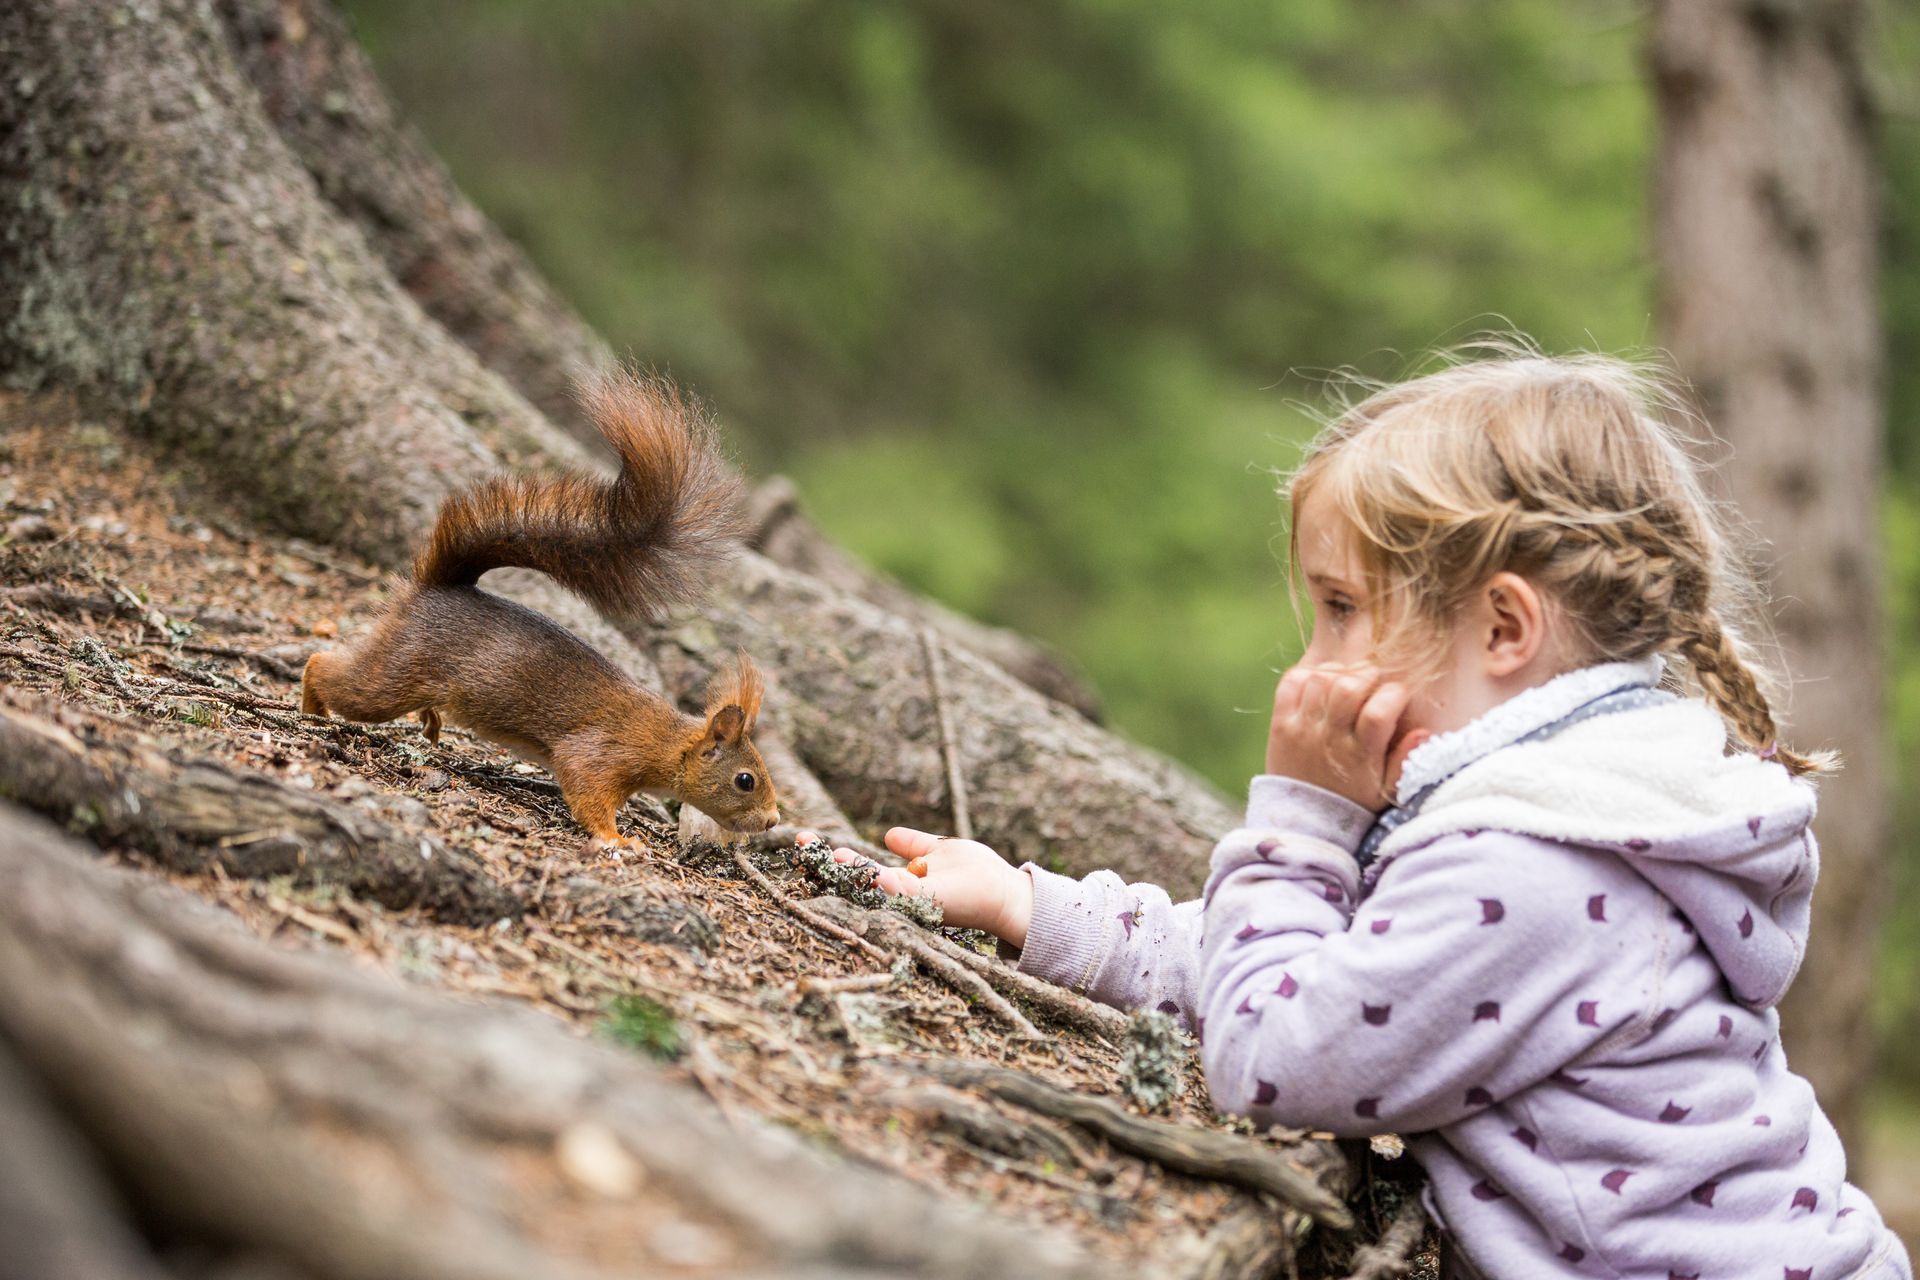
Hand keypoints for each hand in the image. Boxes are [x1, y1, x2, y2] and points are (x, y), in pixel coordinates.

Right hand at [823, 827, 1034, 948]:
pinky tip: (867, 870)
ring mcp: (911, 902)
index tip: (806, 838)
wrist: (1004, 895)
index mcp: (899, 886)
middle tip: (801, 843)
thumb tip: (888, 834)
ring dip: (851, 870)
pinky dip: (883, 882)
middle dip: (828, 863)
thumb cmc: (975, 876)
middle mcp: (900, 897)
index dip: (831, 855)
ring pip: (873, 886)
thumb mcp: (937, 851)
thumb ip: (913, 845)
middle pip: (855, 879)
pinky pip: (899, 891)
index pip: (857, 868)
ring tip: (830, 854)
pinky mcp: (927, 902)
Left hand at [1264, 663, 1429, 810]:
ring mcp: (1301, 729)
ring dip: (1340, 672)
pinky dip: (1309, 675)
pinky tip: (1322, 685)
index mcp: (1360, 756)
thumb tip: (1423, 732)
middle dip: (1368, 676)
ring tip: (1349, 682)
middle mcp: (1329, 739)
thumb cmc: (1352, 802)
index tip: (1398, 696)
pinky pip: (1292, 683)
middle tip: (1373, 683)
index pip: (1379, 712)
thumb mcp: (1386, 792)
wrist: (1302, 822)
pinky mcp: (1280, 724)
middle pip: (1348, 688)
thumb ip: (1405, 761)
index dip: (1395, 694)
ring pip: (1321, 680)